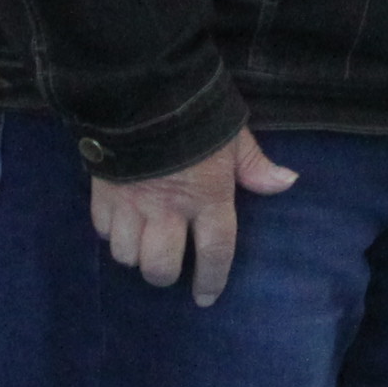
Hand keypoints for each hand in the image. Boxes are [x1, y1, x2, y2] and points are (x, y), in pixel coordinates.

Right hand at [88, 129, 295, 306]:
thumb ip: (254, 164)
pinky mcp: (101, 192)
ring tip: (142, 242)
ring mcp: (131, 203)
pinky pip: (102, 230)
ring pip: (127, 254)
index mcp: (207, 197)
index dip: (211, 279)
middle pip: (160, 265)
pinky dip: (110, 232)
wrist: (139, 88)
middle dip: (165, 274)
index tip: (205, 297)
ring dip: (135, 254)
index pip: (215, 251)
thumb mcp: (233, 133)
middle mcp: (168, 209)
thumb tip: (286, 183)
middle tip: (169, 265)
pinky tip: (119, 222)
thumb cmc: (195, 112)